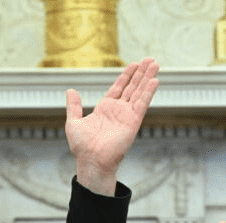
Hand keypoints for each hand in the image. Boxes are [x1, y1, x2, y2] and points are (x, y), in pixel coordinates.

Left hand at [65, 57, 160, 195]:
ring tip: (155, 64)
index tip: (135, 64)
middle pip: (132, 87)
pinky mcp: (133, 121)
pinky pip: (142, 104)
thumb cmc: (82, 147)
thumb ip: (74, 106)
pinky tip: (155, 80)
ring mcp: (127, 115)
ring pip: (139, 92)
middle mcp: (118, 110)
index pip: (119, 87)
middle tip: (150, 60)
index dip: (126, 75)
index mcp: (105, 109)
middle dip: (141, 73)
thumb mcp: (73, 122)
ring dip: (147, 78)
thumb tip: (70, 90)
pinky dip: (148, 92)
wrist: (91, 161)